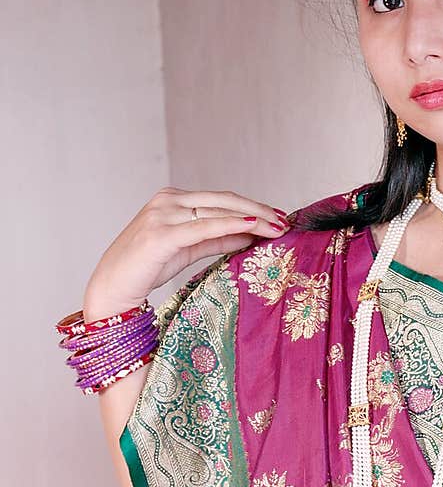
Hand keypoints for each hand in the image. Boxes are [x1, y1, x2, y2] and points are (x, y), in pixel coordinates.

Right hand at [83, 186, 289, 316]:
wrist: (113, 288)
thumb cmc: (148, 267)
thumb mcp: (189, 248)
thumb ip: (217, 238)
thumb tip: (251, 233)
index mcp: (173, 198)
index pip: (221, 199)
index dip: (252, 206)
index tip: (277, 216)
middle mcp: (168, 200)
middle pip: (224, 200)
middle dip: (258, 209)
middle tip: (285, 221)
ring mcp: (163, 213)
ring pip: (218, 210)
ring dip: (253, 217)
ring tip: (277, 227)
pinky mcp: (161, 233)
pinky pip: (204, 227)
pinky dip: (231, 224)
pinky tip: (253, 226)